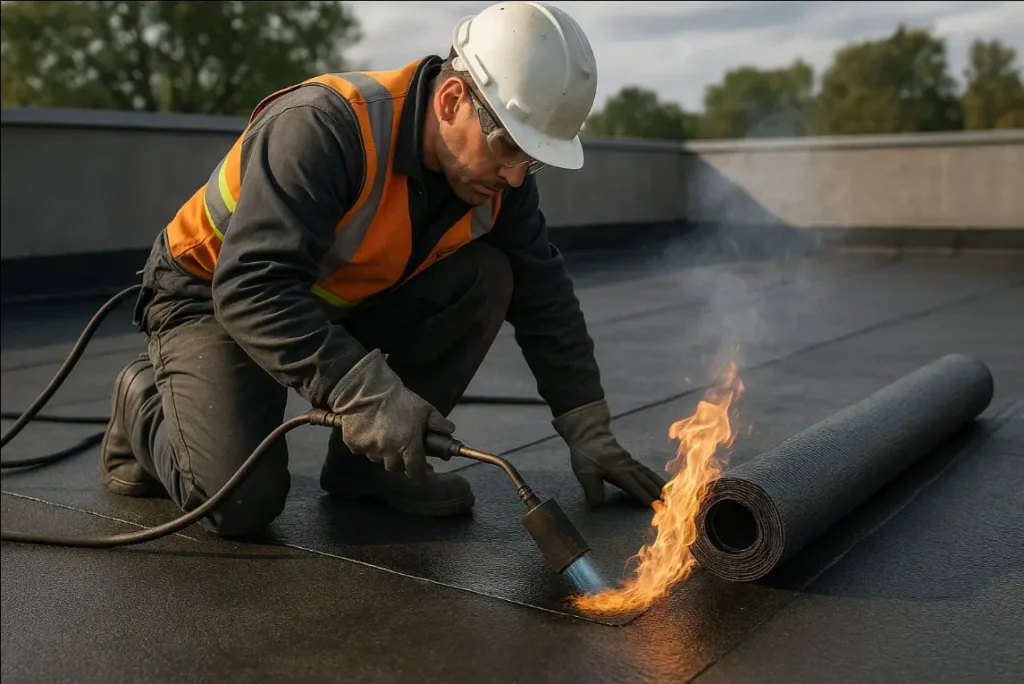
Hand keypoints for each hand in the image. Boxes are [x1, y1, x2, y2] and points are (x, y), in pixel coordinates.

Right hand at [329, 349, 453, 478]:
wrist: (366, 388)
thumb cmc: (398, 398)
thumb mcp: (423, 408)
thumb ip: (438, 422)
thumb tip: (450, 431)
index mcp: (409, 445)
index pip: (416, 472)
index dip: (420, 472)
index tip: (423, 468)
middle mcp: (389, 451)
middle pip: (395, 467)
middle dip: (400, 461)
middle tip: (402, 447)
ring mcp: (370, 449)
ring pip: (377, 458)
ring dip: (382, 451)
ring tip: (384, 434)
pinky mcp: (354, 444)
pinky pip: (361, 450)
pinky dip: (365, 443)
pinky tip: (368, 429)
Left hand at [553, 400, 665, 506]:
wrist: (589, 435)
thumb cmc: (586, 455)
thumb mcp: (585, 474)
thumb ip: (593, 490)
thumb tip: (598, 506)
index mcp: (619, 472)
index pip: (635, 487)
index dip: (645, 497)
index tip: (655, 507)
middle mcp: (628, 468)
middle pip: (645, 482)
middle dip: (656, 493)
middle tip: (668, 505)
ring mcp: (631, 463)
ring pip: (648, 475)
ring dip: (658, 485)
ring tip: (669, 494)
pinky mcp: (630, 460)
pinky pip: (646, 470)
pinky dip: (655, 477)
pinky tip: (658, 481)